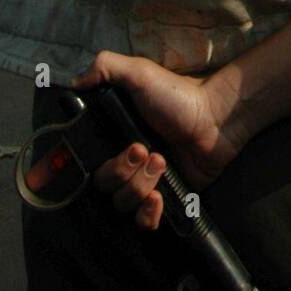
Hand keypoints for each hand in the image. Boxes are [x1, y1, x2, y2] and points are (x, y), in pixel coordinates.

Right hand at [71, 50, 248, 229]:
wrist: (217, 118)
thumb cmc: (178, 95)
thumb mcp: (139, 73)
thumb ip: (105, 68)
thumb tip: (74, 82)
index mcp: (113, 137)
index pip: (84, 162)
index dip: (81, 166)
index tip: (96, 158)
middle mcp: (124, 162)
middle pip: (103, 185)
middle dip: (121, 170)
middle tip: (145, 149)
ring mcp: (144, 182)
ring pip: (123, 203)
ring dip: (140, 184)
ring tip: (162, 161)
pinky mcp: (165, 199)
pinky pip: (143, 222)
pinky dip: (147, 214)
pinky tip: (158, 197)